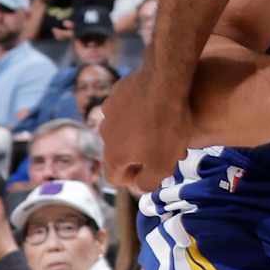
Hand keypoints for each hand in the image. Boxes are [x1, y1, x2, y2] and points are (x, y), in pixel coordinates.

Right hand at [98, 66, 189, 193]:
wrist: (164, 83)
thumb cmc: (165, 128)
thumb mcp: (163, 165)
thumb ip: (147, 183)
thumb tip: (138, 187)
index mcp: (113, 155)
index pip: (115, 178)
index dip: (134, 180)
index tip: (154, 172)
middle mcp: (104, 134)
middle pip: (119, 154)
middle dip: (141, 156)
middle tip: (165, 150)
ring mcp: (109, 111)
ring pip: (123, 130)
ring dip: (139, 134)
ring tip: (164, 128)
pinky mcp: (117, 93)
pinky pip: (127, 109)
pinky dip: (139, 113)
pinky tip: (157, 108)